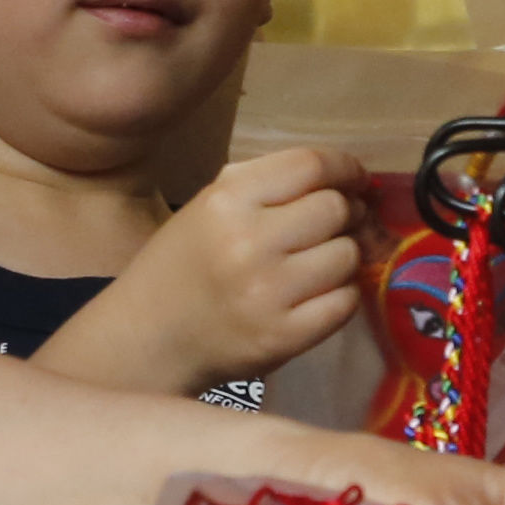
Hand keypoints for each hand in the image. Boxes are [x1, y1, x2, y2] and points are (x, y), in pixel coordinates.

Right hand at [45, 147, 370, 397]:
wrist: (147, 339)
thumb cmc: (183, 265)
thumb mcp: (209, 206)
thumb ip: (269, 184)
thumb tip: (347, 178)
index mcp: (226, 200)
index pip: (310, 165)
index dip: (346, 168)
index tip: (357, 180)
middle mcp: (248, 242)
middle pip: (336, 209)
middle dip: (347, 214)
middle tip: (339, 225)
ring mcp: (268, 293)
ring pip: (347, 255)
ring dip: (343, 256)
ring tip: (319, 263)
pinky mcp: (284, 337)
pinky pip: (345, 302)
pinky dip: (340, 295)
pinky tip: (316, 294)